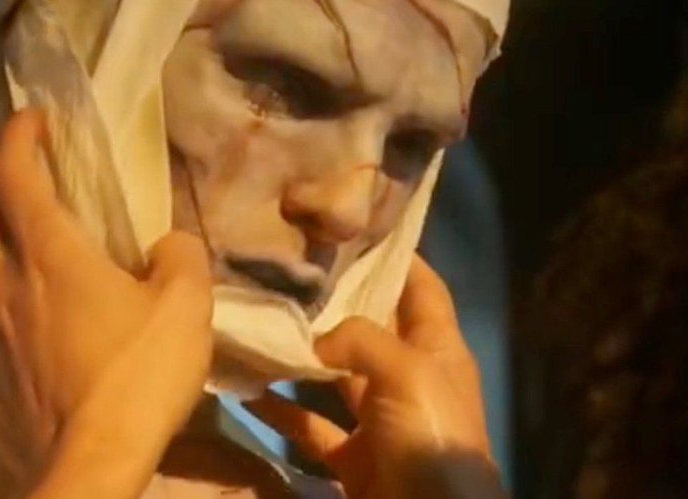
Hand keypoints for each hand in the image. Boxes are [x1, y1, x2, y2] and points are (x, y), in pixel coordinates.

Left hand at [0, 109, 213, 496]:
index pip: (12, 172)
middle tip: (10, 155)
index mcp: (48, 252)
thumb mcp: (187, 307)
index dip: (17, 135)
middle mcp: (0, 279)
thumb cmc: (138, 378)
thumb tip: (166, 244)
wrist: (88, 468)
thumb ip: (180, 257)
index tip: (34, 118)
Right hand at [245, 257, 506, 498]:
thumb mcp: (407, 372)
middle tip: (282, 270)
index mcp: (439, 348)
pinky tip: (248, 391)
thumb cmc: (432, 438)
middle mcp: (411, 377)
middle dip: (332, 303)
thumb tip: (316, 338)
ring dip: (299, 357)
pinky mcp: (354, 459)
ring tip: (255, 325)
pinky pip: (313, 428)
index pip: (421, 286)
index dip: (394, 255)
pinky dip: (283, 412)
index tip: (349, 227)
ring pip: (335, 377)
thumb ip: (361, 339)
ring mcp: (382, 420)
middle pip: (370, 328)